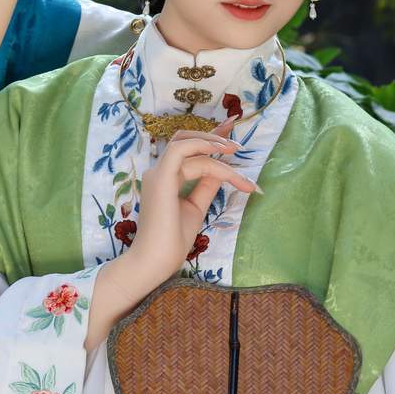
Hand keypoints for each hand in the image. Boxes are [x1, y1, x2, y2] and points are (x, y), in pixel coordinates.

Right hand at [125, 117, 260, 286]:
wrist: (156, 261)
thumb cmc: (172, 241)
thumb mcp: (195, 208)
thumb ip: (205, 187)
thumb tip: (220, 171)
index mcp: (165, 179)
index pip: (188, 150)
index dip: (209, 138)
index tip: (231, 131)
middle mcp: (159, 171)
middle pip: (185, 140)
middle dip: (213, 135)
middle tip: (238, 144)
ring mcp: (157, 173)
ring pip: (189, 146)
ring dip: (213, 145)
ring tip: (236, 153)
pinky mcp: (161, 178)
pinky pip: (182, 151)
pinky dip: (203, 149)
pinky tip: (222, 156)